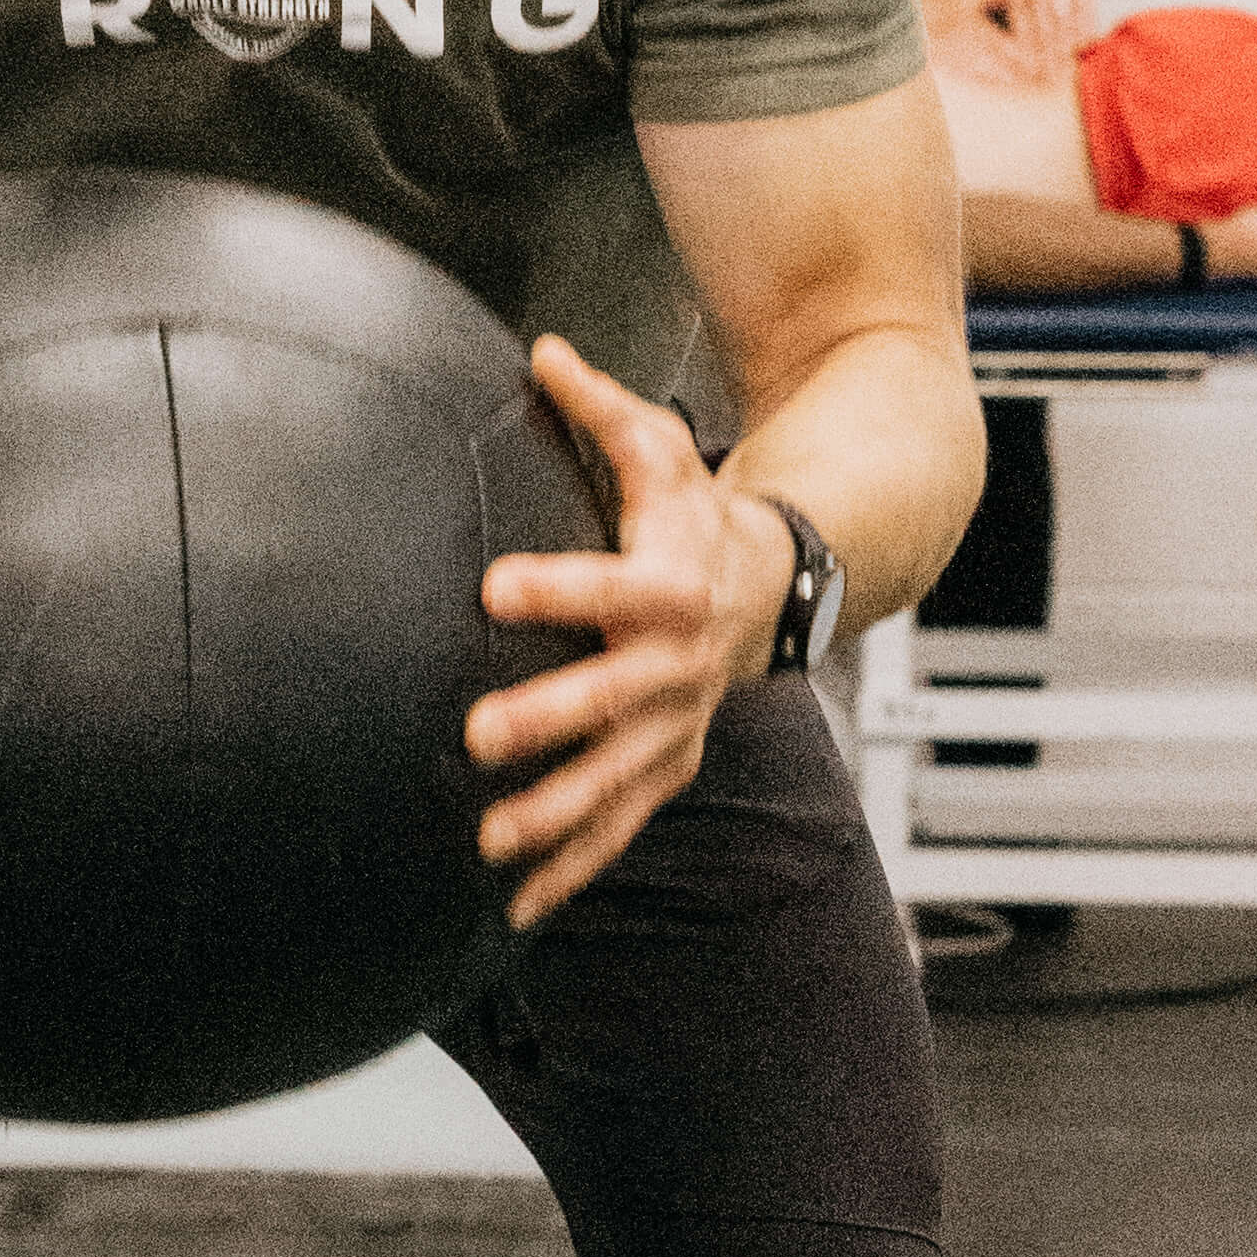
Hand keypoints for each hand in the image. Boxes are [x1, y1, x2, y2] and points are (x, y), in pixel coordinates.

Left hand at [465, 334, 791, 929]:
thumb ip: (600, 407)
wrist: (777, 588)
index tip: (496, 587)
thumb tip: (540, 349)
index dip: (560, 587)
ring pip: (616, 781)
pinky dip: (572, 869)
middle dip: (549, 719)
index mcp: (670, 585)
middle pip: (611, 698)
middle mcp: (675, 665)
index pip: (613, 587)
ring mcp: (674, 726)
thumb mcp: (662, 451)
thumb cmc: (697, 515)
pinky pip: (620, 827)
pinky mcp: (667, 766)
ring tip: (490, 840)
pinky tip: (516, 908)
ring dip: (555, 815)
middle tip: (479, 733)